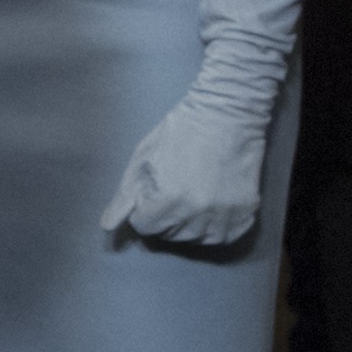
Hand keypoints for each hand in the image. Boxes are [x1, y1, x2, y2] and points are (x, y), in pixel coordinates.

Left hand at [102, 96, 269, 248]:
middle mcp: (196, 212)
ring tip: (194, 193)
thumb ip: (124, 197)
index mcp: (167, 198)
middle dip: (165, 216)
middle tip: (176, 187)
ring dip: (190, 223)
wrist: (226, 113)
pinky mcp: (245, 213)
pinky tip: (211, 204)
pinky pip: (223, 236)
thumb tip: (107, 226)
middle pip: (169, 235)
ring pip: (196, 239)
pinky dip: (215, 226)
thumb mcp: (143, 158)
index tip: (153, 191)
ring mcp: (223, 215)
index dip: (144, 207)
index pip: (144, 226)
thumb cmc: (179, 130)